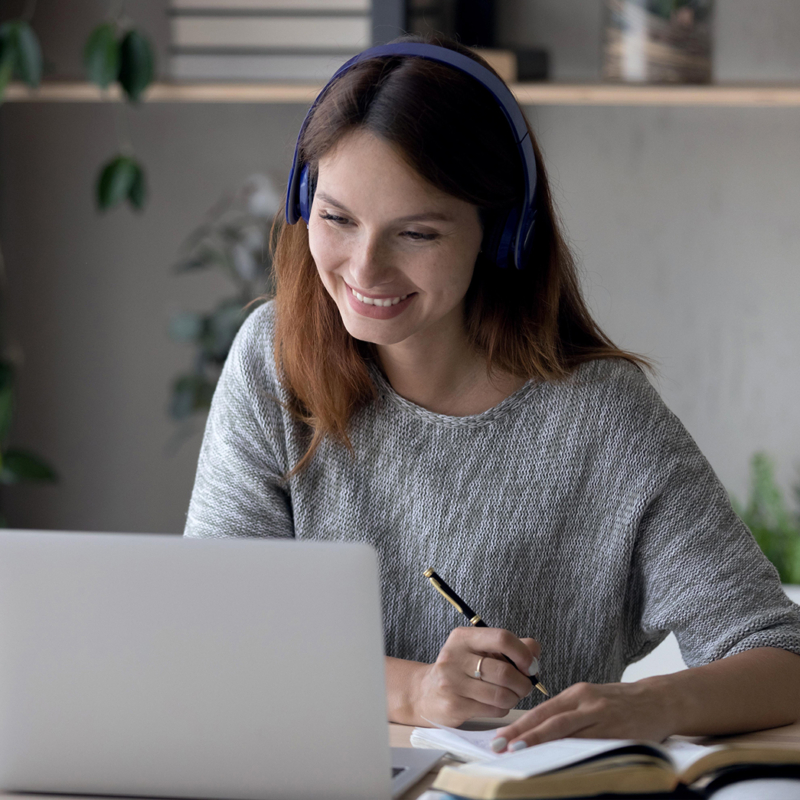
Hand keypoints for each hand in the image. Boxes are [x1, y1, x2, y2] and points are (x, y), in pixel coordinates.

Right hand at [410, 626, 539, 727]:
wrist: (426, 692)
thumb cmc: (461, 669)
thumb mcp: (481, 650)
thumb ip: (511, 647)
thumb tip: (535, 653)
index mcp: (463, 637)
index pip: (502, 638)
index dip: (523, 653)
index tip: (531, 665)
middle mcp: (454, 656)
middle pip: (505, 672)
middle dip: (523, 683)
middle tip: (524, 686)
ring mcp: (452, 682)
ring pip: (501, 695)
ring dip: (514, 698)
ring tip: (510, 695)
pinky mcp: (454, 705)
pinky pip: (493, 710)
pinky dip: (502, 709)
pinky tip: (495, 704)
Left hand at [491, 679, 674, 752]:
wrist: (659, 700)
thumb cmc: (619, 703)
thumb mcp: (591, 699)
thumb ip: (568, 713)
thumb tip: (536, 733)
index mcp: (577, 693)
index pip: (542, 710)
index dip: (520, 725)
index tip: (499, 737)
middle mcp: (587, 703)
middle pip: (550, 720)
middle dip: (523, 734)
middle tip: (501, 746)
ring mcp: (603, 717)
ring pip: (568, 732)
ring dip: (542, 743)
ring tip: (520, 753)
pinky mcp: (619, 732)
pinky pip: (592, 745)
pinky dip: (573, 754)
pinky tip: (558, 763)